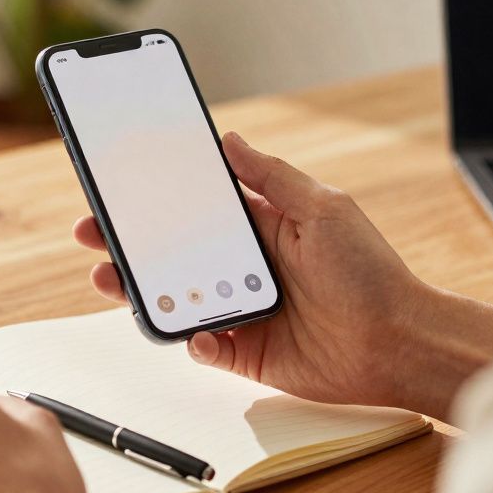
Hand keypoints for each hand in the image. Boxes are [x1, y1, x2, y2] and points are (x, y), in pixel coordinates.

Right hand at [73, 132, 492, 418]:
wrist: (398, 341)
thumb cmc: (370, 272)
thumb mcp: (322, 208)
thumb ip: (272, 177)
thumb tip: (229, 140)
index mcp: (263, 227)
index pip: (198, 208)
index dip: (159, 199)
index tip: (123, 188)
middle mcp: (248, 267)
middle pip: (175, 253)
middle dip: (131, 244)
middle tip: (94, 233)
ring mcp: (244, 310)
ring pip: (178, 297)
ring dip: (141, 289)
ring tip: (110, 279)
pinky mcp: (247, 352)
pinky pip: (203, 346)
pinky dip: (189, 339)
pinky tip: (192, 331)